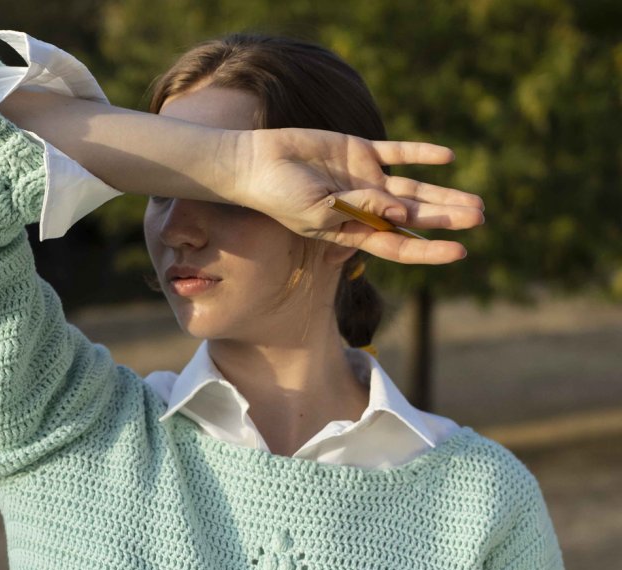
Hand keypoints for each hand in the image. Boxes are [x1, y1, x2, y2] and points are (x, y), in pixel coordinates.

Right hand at [234, 126, 484, 263]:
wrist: (256, 163)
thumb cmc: (279, 197)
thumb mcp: (319, 211)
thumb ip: (360, 210)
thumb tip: (403, 213)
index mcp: (353, 232)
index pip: (398, 246)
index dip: (429, 250)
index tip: (460, 252)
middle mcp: (364, 208)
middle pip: (413, 217)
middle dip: (446, 218)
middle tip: (480, 217)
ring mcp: (364, 179)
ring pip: (412, 188)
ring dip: (443, 193)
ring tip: (476, 201)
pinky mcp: (359, 150)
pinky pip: (397, 152)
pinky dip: (421, 154)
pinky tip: (448, 157)